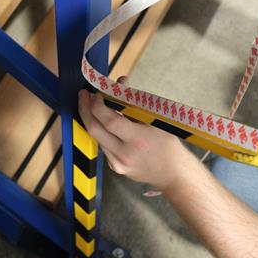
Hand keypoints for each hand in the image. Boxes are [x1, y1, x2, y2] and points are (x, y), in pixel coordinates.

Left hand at [78, 77, 198, 190]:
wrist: (173, 173)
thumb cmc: (168, 144)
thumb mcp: (156, 120)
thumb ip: (135, 103)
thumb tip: (120, 84)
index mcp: (138, 140)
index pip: (109, 120)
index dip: (99, 104)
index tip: (98, 92)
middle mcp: (124, 154)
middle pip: (94, 129)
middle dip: (85, 109)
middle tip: (84, 95)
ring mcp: (117, 163)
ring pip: (97, 137)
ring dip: (92, 119)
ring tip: (93, 104)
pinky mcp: (115, 167)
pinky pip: (104, 145)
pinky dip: (102, 131)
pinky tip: (105, 122)